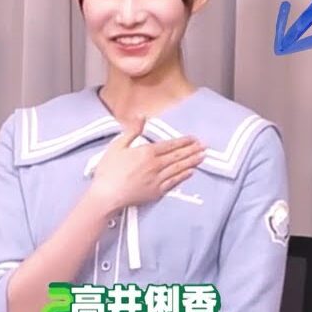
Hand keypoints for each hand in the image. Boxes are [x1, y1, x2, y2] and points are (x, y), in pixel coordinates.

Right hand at [85, 114, 205, 212]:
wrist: (107, 195)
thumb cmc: (108, 170)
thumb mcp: (117, 146)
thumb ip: (132, 131)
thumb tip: (142, 117)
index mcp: (147, 152)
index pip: (170, 145)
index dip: (183, 141)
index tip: (193, 139)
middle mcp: (156, 165)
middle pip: (178, 156)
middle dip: (193, 150)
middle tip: (205, 146)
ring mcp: (158, 179)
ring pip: (179, 168)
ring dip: (192, 162)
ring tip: (202, 157)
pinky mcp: (157, 191)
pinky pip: (174, 182)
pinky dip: (184, 176)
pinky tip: (190, 172)